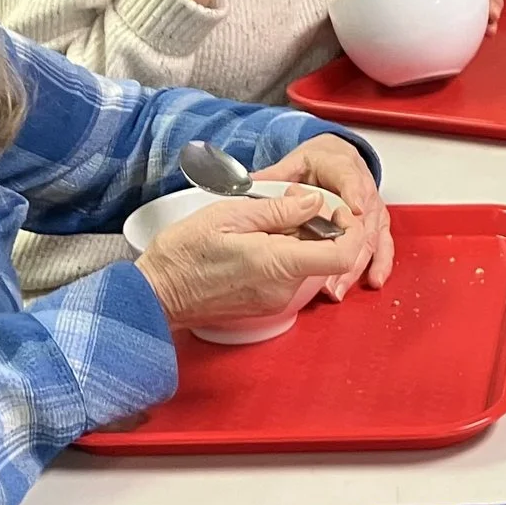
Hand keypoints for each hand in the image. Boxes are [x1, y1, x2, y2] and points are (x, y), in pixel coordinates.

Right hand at [134, 190, 372, 326]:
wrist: (156, 295)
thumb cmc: (183, 254)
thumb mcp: (228, 215)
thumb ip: (278, 210)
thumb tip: (314, 202)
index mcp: (277, 264)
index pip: (343, 254)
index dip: (349, 229)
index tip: (335, 209)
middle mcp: (283, 288)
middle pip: (327, 255)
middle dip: (319, 224)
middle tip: (289, 201)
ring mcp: (275, 300)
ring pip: (308, 262)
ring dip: (299, 237)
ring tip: (264, 219)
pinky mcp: (266, 303)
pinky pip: (290, 273)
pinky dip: (285, 252)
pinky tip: (257, 239)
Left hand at [252, 134, 393, 289]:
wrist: (337, 160)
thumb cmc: (316, 164)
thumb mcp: (293, 164)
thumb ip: (275, 175)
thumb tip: (250, 183)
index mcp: (341, 168)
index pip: (348, 178)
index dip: (352, 192)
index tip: (353, 207)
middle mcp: (363, 189)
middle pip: (362, 218)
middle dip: (349, 244)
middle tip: (330, 271)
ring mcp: (372, 209)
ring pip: (370, 237)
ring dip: (356, 264)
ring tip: (337, 287)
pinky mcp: (377, 224)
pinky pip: (383, 245)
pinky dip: (380, 264)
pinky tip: (373, 281)